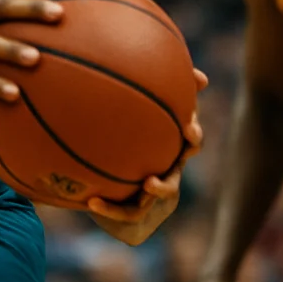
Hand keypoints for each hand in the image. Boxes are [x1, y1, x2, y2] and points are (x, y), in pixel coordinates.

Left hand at [87, 69, 208, 246]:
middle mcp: (166, 165)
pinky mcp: (136, 213)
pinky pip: (127, 213)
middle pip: (187, 154)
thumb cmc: (109, 147)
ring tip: (148, 182)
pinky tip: (90, 202)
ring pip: (166, 191)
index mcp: (165, 144)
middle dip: (190, 146)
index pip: (188, 132)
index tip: (188, 121)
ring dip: (161, 187)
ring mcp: (154, 191)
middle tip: (186, 134)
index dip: (192, 126)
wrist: (98, 190)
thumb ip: (125, 91)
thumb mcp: (115, 119)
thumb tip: (148, 69)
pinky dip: (111, 210)